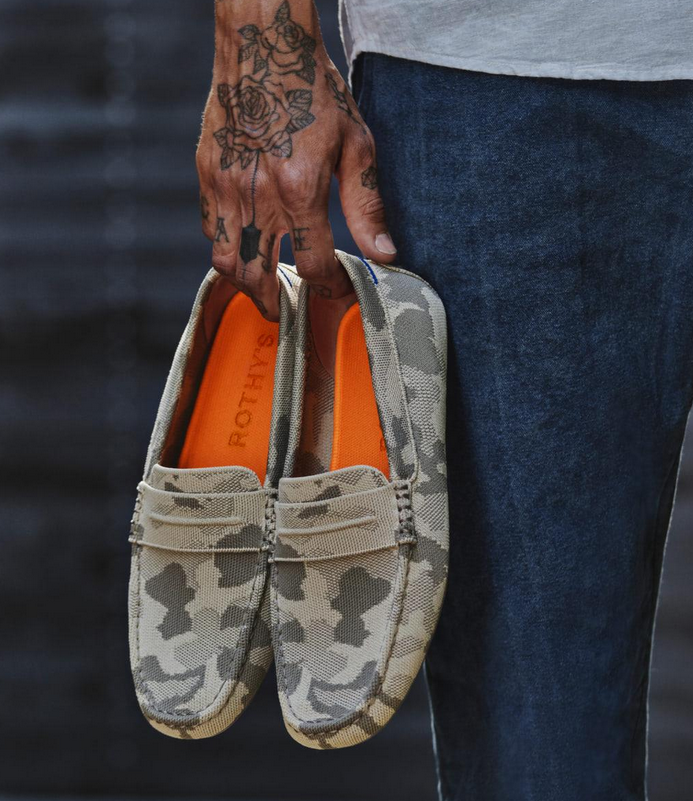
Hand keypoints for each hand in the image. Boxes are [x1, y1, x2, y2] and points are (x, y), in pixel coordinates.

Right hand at [196, 0, 395, 318]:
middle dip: (274, 305)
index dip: (329, 288)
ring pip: (225, 261)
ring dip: (243, 284)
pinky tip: (242, 247)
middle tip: (285, 313)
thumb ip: (366, 206)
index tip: (337, 289)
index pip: (313, 267)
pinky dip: (225, 247)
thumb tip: (383, 254)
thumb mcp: (355, 144)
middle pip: (258, 277)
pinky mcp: (206, 172)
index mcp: (299, 191)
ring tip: (260, 290)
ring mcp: (225, 186)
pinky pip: (209, 227)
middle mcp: (257, 196)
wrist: (262, 42)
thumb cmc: (313, 89)